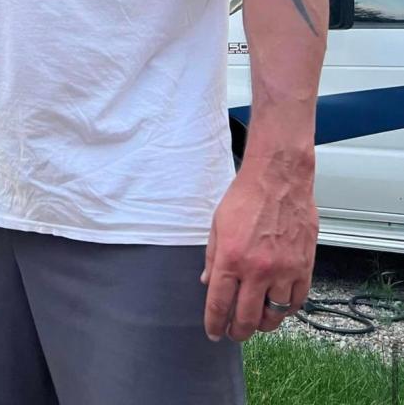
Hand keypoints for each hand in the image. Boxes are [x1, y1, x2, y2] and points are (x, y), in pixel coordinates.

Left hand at [201, 161, 317, 341]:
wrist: (279, 179)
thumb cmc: (246, 197)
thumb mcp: (218, 224)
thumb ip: (212, 257)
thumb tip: (207, 282)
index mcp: (231, 258)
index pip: (219, 304)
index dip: (214, 324)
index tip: (214, 332)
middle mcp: (257, 269)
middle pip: (246, 318)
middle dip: (237, 331)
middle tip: (233, 332)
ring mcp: (283, 270)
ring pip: (274, 316)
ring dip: (262, 323)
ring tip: (255, 319)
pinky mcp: (303, 267)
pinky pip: (296, 302)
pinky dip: (286, 310)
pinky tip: (277, 305)